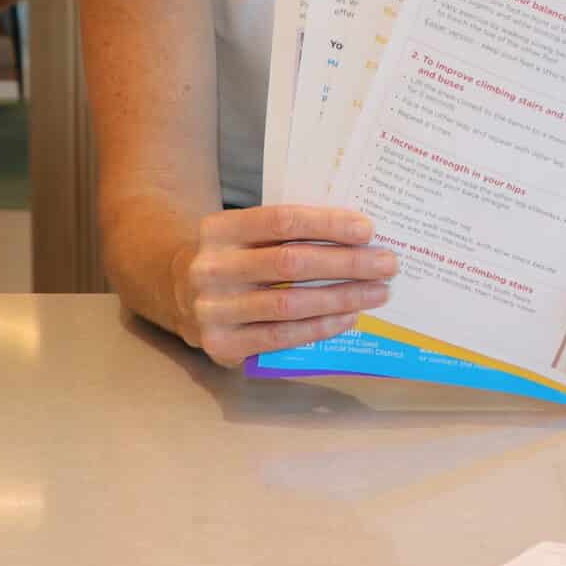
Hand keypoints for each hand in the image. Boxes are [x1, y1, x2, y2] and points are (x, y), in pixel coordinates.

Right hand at [173, 206, 395, 367]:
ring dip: (342, 298)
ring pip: (289, 303)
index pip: (282, 221)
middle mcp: (211, 268)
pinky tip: (350, 317)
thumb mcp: (246, 234)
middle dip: (346, 263)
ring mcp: (213, 309)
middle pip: (290, 263)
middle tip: (387, 264)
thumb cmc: (235, 258)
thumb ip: (288, 231)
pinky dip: (320, 327)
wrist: (178, 295)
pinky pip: (281, 337)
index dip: (327, 225)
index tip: (368, 230)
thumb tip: (358, 235)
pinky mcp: (221, 344)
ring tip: (378, 292)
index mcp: (219, 229)